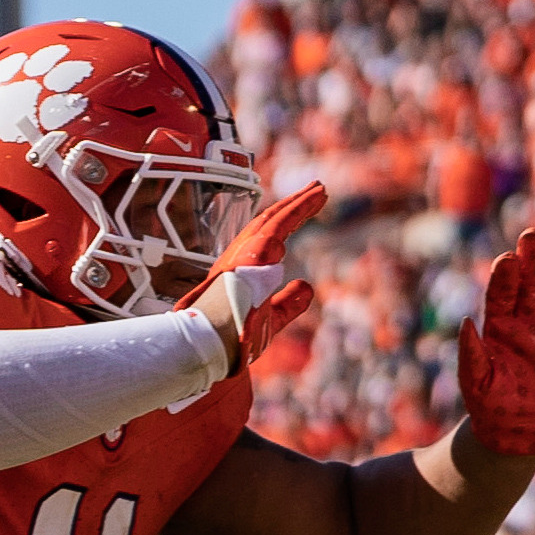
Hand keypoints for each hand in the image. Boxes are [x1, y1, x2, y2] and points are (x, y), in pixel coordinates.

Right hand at [181, 181, 325, 374]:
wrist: (214, 345)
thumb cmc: (234, 337)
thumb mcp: (271, 319)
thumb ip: (288, 303)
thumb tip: (307, 286)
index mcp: (241, 271)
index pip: (267, 240)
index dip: (286, 223)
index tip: (304, 210)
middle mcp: (239, 256)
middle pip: (271, 222)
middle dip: (293, 206)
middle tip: (316, 191)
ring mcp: (243, 251)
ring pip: (275, 217)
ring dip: (299, 201)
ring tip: (320, 189)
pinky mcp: (253, 250)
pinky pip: (280, 222)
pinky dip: (299, 208)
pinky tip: (315, 198)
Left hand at [455, 230, 534, 458]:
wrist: (519, 431)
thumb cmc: (490, 406)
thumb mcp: (476, 382)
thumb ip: (471, 354)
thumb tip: (466, 323)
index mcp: (498, 328)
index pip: (502, 295)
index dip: (505, 277)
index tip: (509, 258)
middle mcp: (525, 324)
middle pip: (530, 285)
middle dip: (531, 261)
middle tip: (533, 234)